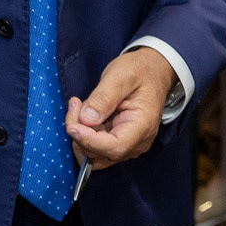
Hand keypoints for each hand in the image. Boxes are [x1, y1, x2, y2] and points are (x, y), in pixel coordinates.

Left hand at [66, 47, 176, 170]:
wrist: (153, 71)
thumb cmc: (140, 70)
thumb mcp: (122, 75)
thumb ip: (104, 97)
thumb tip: (86, 120)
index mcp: (142, 126)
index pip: (115, 147)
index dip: (90, 141)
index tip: (72, 127)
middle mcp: (136, 142)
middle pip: (101, 154)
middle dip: (80, 135)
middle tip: (74, 105)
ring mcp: (128, 144)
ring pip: (95, 154)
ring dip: (80, 136)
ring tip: (78, 107)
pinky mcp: (118, 141)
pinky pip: (96, 147)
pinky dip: (84, 133)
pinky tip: (83, 112)